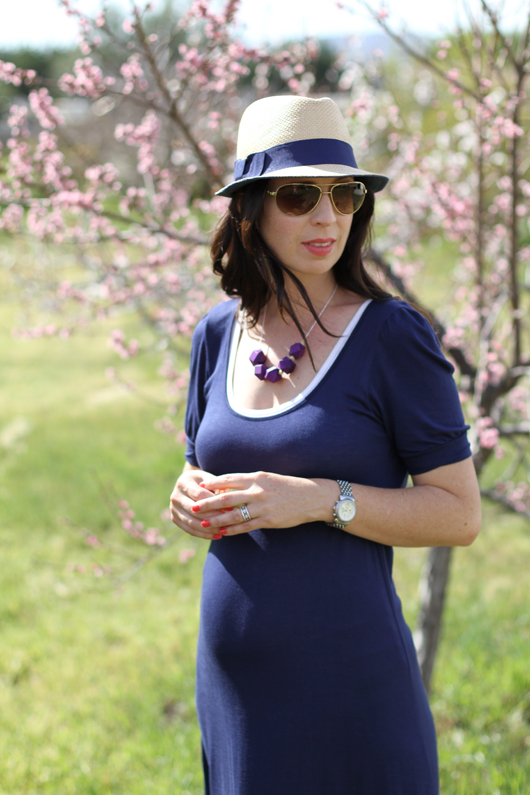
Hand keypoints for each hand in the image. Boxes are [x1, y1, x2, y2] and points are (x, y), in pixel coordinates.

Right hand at [170, 468, 228, 539]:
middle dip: (212, 517)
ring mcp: (173, 509)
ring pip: (192, 522)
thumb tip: (227, 496)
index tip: (230, 507)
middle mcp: (175, 496)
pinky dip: (204, 534)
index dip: (215, 501)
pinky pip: (190, 530)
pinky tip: (217, 536)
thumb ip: (217, 486)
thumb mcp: (210, 478)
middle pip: (194, 510)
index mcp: (183, 482)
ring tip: (224, 530)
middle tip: (228, 521)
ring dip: (209, 528)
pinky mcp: (175, 519)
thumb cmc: (205, 481)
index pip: (199, 494)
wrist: (190, 484)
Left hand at [187, 471, 337, 535]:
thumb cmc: (288, 486)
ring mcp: (262, 507)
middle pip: (226, 499)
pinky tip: (222, 533)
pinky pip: (246, 527)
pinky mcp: (268, 521)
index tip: (200, 488)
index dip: (212, 485)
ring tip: (203, 523)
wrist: (311, 497)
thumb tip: (228, 488)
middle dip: (207, 504)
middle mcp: (258, 492)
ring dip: (216, 520)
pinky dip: (232, 530)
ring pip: (233, 515)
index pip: (229, 480)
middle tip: (193, 507)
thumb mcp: (268, 479)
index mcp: (257, 477)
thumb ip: (249, 482)